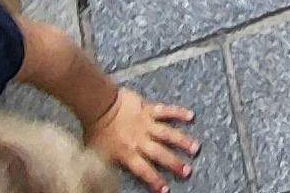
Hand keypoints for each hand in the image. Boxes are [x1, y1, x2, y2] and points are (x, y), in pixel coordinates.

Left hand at [85, 87, 199, 190]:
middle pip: (160, 154)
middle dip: (174, 163)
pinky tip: (191, 116)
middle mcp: (140, 140)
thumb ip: (109, 165)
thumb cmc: (95, 129)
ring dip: (182, 141)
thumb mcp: (98, 154)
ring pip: (167, 134)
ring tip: (195, 148)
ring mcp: (146, 124)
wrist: (97, 104)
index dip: (155, 180)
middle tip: (187, 171)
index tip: (166, 189)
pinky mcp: (148, 109)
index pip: (144, 170)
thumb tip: (107, 180)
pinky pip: (166, 111)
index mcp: (127, 153)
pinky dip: (179, 112)